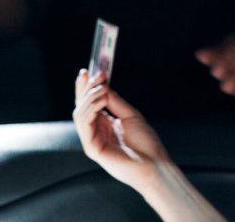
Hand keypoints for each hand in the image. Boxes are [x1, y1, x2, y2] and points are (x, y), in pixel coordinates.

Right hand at [73, 69, 168, 190]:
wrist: (154, 164)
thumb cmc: (146, 143)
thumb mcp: (130, 114)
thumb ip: (114, 100)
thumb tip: (102, 84)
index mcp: (104, 124)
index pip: (89, 103)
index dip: (86, 88)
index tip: (88, 71)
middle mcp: (96, 131)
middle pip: (81, 106)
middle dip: (86, 88)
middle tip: (95, 75)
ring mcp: (92, 140)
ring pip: (80, 114)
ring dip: (90, 97)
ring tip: (103, 89)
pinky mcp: (92, 148)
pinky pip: (85, 125)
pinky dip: (91, 110)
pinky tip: (101, 102)